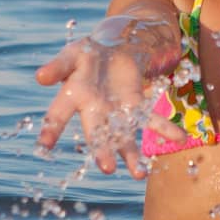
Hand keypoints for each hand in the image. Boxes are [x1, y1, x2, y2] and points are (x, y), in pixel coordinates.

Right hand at [34, 16, 185, 178]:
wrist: (113, 45)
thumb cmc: (87, 53)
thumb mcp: (72, 54)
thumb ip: (58, 66)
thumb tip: (40, 77)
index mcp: (73, 96)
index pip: (58, 114)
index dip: (50, 129)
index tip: (43, 147)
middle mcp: (94, 111)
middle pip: (97, 134)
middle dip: (102, 151)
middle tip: (107, 169)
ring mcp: (116, 112)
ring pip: (123, 137)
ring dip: (131, 155)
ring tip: (140, 174)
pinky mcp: (136, 106)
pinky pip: (151, 120)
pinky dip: (165, 129)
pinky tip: (179, 139)